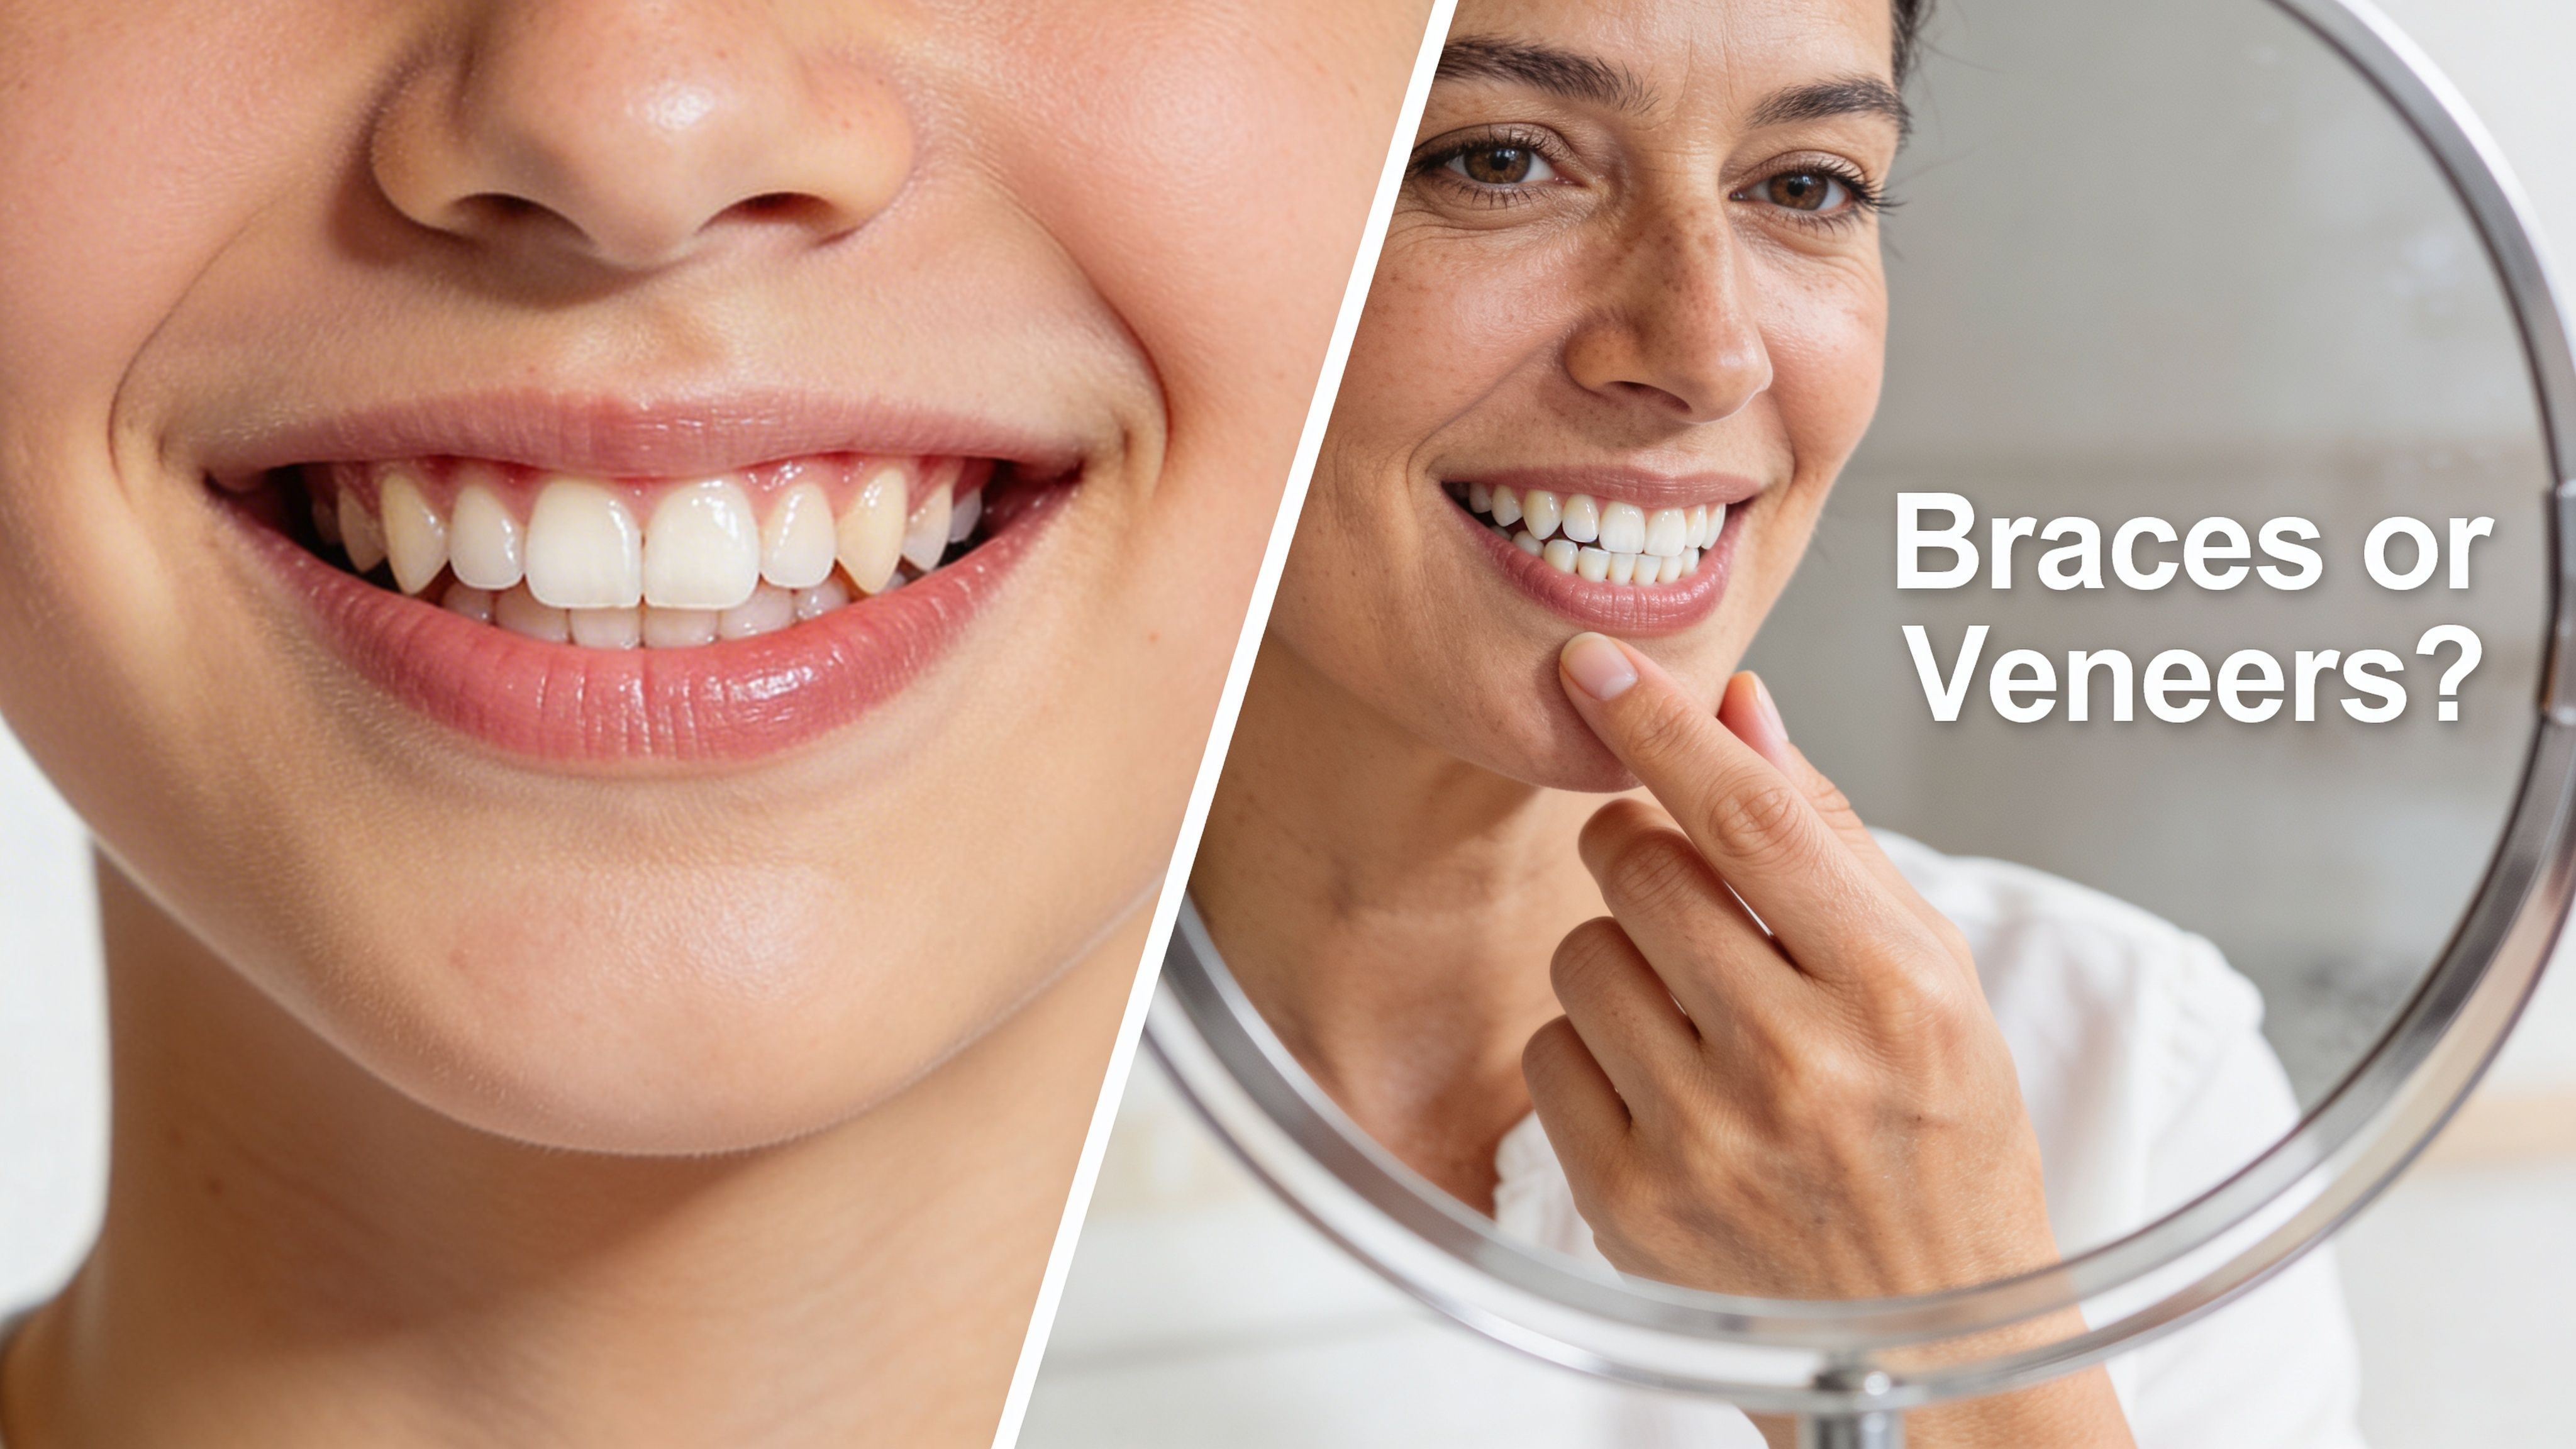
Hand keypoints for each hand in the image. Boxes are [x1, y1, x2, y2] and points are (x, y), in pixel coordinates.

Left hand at [1528, 633, 2133, 1445]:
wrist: (1929, 1354)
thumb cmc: (1942, 1155)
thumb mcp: (1932, 985)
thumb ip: (1828, 839)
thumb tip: (1742, 711)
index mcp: (1896, 995)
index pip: (1752, 820)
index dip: (1663, 727)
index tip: (1596, 664)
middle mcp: (1800, 1064)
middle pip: (1640, 869)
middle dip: (1644, 853)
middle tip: (1686, 895)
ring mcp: (1706, 1138)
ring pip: (1581, 955)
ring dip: (1620, 960)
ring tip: (1697, 1018)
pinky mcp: (1628, 1202)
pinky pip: (1549, 1052)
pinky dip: (1590, 1053)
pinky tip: (1664, 1089)